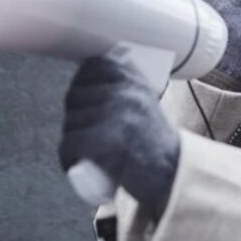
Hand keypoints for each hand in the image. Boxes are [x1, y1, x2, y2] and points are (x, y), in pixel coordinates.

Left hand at [59, 53, 180, 210]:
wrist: (172, 173)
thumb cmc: (155, 145)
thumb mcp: (145, 105)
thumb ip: (122, 92)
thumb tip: (86, 82)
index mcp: (135, 84)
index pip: (93, 67)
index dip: (81, 83)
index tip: (84, 99)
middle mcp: (126, 95)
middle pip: (75, 96)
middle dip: (75, 116)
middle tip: (86, 132)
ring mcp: (117, 116)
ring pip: (70, 122)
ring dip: (72, 139)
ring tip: (86, 151)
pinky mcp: (106, 140)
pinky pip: (69, 143)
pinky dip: (68, 157)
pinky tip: (77, 163)